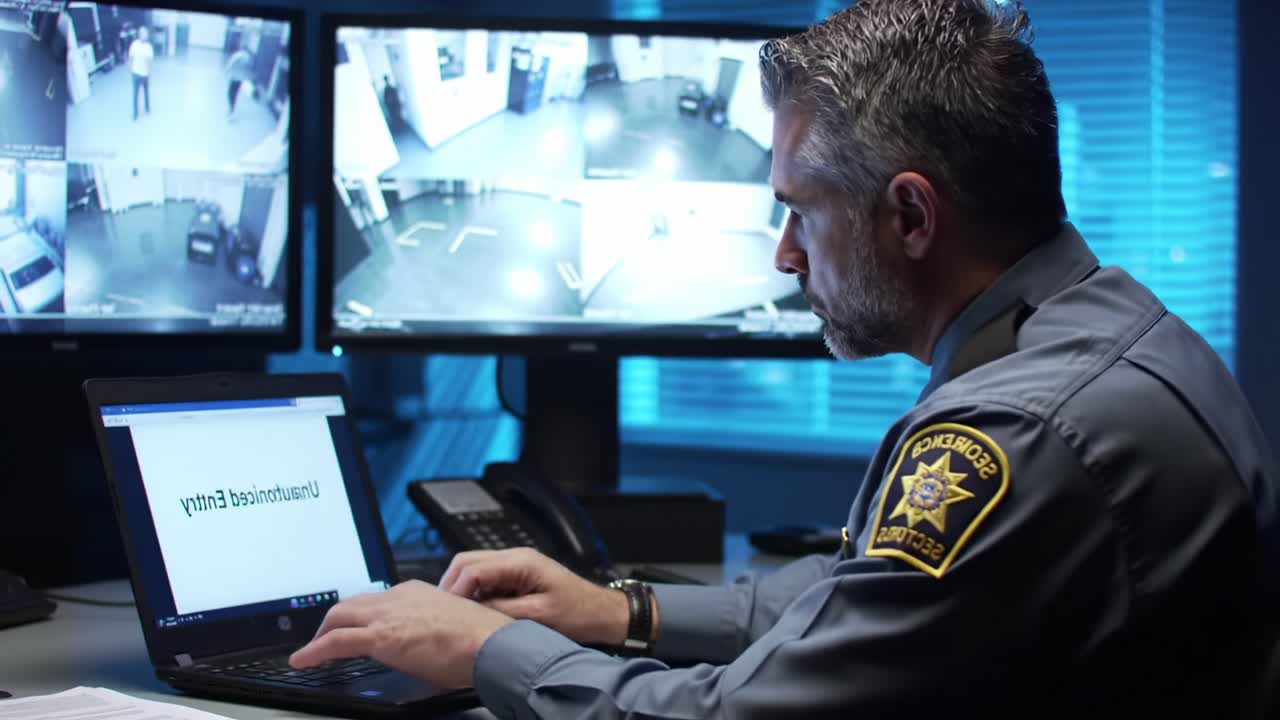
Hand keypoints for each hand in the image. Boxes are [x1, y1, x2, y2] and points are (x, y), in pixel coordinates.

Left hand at [288, 580, 512, 688]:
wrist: (490, 643)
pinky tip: (303, 660)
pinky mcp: (381, 636)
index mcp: (415, 591)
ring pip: (339, 616)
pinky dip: (314, 650)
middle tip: (323, 638)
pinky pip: (336, 641)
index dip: (359, 614)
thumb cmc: (480, 640)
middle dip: (333, 621)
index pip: (376, 599)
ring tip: (312, 650)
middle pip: (351, 604)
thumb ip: (428, 627)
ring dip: (322, 633)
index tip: (354, 626)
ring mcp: (388, 614)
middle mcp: (398, 596)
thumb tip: (423, 645)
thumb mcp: (449, 625)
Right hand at [440, 548, 629, 647]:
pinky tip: (475, 611)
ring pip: (474, 569)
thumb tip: (470, 611)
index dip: (454, 591)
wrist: (602, 614)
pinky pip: (487, 579)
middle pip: (467, 562)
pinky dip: (475, 592)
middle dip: (452, 586)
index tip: (448, 613)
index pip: (472, 568)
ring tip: (458, 614)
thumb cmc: (578, 614)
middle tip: (445, 613)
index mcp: (520, 562)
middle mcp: (515, 557)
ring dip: (463, 589)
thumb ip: (500, 611)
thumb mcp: (536, 617)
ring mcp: (516, 564)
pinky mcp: (517, 576)